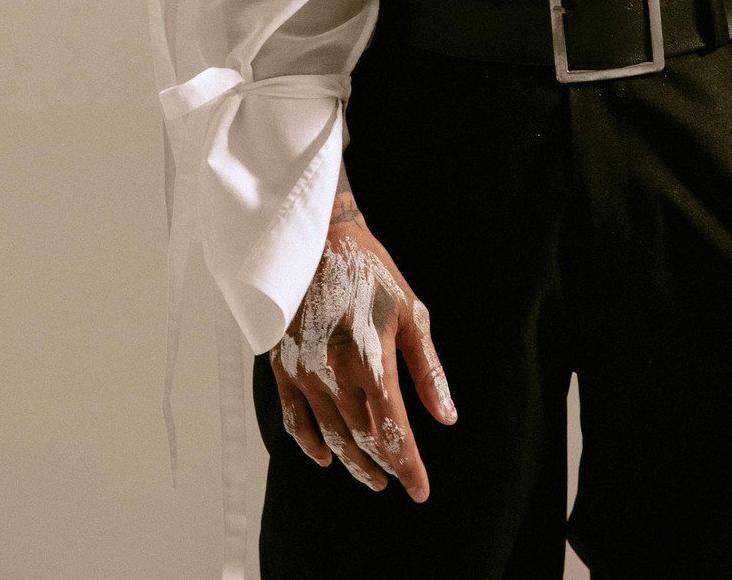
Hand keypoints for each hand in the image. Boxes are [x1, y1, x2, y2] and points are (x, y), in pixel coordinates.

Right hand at [269, 182, 456, 499]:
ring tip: (373, 477)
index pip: (393, 432)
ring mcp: (305, 374)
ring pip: (331, 436)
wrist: (317, 241)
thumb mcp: (411, 313)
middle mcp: (335, 375)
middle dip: (385, 466)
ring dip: (353, 463)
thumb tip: (446, 418)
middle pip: (362, 439)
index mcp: (372, 361)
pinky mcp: (284, 367)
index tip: (421, 491)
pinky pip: (294, 420)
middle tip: (401, 481)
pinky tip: (326, 457)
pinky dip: (310, 445)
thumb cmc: (371, 273)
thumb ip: (428, 369)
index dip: (409, 467)